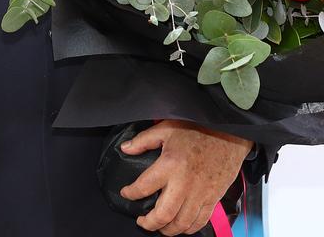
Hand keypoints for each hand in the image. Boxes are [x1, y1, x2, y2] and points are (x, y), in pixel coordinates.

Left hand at [119, 119, 251, 234]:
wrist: (229, 133)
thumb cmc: (198, 129)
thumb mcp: (165, 128)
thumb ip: (143, 140)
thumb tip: (125, 148)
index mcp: (169, 165)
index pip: (143, 187)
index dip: (131, 194)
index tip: (126, 194)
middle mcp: (184, 183)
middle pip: (164, 214)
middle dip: (150, 223)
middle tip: (142, 222)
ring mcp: (201, 193)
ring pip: (183, 222)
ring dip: (169, 229)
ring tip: (159, 227)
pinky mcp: (214, 197)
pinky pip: (201, 220)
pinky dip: (190, 228)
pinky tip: (181, 227)